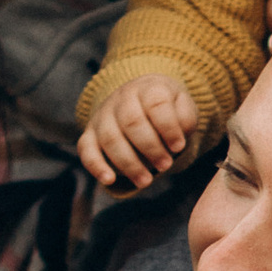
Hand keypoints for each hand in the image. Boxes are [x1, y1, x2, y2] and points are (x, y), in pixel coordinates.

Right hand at [81, 76, 202, 191]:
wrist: (141, 99)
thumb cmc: (167, 109)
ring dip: (128, 163)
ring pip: (110, 138)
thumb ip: (185, 119)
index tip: (179, 146)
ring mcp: (103, 116)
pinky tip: (109, 180)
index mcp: (148, 89)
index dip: (168, 127)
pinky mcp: (90, 133)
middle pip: (131, 122)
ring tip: (146, 181)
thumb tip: (177, 139)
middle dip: (150, 148)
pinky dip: (96, 165)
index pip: (156, 104)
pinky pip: (86, 148)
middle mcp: (122, 99)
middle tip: (165, 165)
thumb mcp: (183, 107)